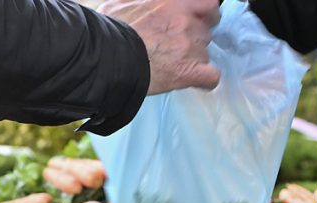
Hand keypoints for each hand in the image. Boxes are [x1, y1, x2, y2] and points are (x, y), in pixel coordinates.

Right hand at [96, 0, 220, 93]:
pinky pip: (211, 77)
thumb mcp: (120, 4)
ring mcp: (190, 47)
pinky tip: (194, 80)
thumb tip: (138, 3)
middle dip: (195, 38)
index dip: (204, 14)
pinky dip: (205, 80)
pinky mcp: (188, 72)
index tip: (196, 20)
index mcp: (174, 3)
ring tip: (172, 66)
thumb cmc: (109, 32)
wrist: (106, 58)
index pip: (208, 4)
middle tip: (179, 46)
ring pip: (204, 53)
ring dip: (193, 59)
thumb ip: (138, 1)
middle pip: (206, 31)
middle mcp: (186, 22)